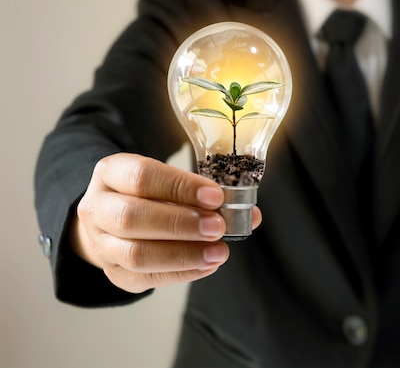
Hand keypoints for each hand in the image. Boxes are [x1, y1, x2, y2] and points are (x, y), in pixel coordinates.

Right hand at [69, 153, 260, 292]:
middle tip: (218, 227)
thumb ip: (205, 194)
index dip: (180, 187)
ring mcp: (101, 244)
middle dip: (181, 223)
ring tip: (219, 251)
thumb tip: (250, 214)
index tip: (216, 196)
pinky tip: (208, 265)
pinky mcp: (114, 273)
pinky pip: (146, 278)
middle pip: (131, 217)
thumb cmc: (149, 195)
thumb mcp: (168, 182)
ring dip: (184, 254)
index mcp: (110, 173)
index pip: (141, 177)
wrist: (112, 221)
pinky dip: (182, 272)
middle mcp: (97, 208)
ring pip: (136, 254)